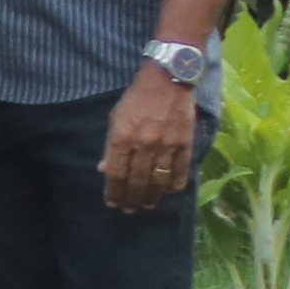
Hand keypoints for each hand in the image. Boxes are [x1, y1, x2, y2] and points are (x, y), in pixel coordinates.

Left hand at [106, 63, 202, 212]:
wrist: (168, 78)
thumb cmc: (137, 98)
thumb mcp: (116, 117)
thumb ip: (111, 145)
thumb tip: (104, 170)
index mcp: (122, 135)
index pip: (116, 173)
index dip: (114, 191)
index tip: (112, 202)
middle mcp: (144, 143)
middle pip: (136, 181)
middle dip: (131, 199)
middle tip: (129, 210)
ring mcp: (166, 144)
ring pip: (158, 180)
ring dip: (152, 196)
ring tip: (147, 205)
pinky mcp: (185, 143)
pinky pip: (180, 171)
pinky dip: (174, 185)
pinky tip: (168, 192)